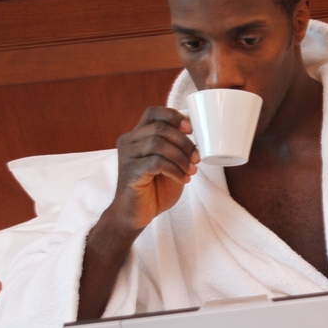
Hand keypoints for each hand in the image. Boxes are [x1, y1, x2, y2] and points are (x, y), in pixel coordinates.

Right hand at [76, 107, 198, 320]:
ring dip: (181, 157)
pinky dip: (175, 170)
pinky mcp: (130, 173)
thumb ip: (178, 150)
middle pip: (159, 128)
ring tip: (191, 170)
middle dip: (184, 142)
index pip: (153, 112)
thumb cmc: (155, 189)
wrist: (136, 215)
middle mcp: (129, 142)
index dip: (173, 116)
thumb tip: (200, 139)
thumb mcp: (170, 165)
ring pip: (157, 144)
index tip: (191, 128)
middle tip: (197, 157)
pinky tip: (184, 179)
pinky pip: (156, 163)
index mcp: (138, 136)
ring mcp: (127, 156)